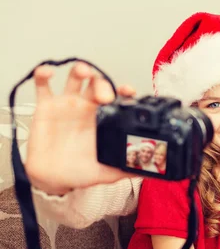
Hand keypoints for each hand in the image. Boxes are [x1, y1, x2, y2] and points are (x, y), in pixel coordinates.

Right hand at [25, 63, 136, 194]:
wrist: (53, 179)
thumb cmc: (80, 172)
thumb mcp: (107, 172)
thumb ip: (126, 168)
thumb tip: (148, 170)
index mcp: (104, 118)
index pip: (118, 97)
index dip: (124, 91)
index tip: (128, 92)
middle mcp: (87, 107)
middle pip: (98, 84)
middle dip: (103, 84)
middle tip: (104, 96)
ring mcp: (67, 104)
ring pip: (75, 78)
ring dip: (80, 70)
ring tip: (84, 72)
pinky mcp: (46, 106)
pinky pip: (42, 85)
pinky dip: (43, 74)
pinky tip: (47, 72)